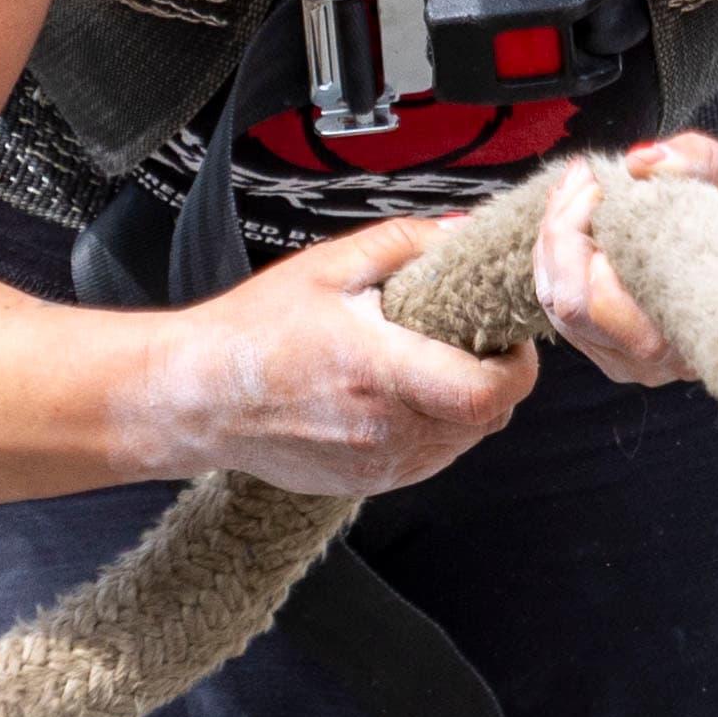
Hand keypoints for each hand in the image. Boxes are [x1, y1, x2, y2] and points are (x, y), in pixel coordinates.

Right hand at [110, 210, 539, 494]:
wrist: (200, 396)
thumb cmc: (255, 332)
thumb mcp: (330, 266)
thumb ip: (407, 245)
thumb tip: (463, 233)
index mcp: (381, 374)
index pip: (490, 393)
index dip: (517, 364)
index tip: (504, 334)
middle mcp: (386, 431)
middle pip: (488, 418)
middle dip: (494, 376)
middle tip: (469, 339)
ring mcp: (379, 465)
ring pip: (464, 442)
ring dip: (465, 404)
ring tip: (427, 363)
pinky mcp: (369, 483)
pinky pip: (431, 458)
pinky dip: (434, 427)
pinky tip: (400, 395)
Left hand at [532, 137, 717, 391]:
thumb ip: (698, 163)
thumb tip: (641, 160)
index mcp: (682, 334)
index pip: (596, 296)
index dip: (580, 232)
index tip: (599, 182)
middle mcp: (648, 361)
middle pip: (566, 302)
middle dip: (561, 229)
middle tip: (584, 177)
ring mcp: (623, 359)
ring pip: (555, 302)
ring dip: (555, 238)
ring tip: (578, 188)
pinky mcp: (607, 347)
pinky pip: (559, 302)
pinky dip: (558, 254)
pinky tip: (576, 215)